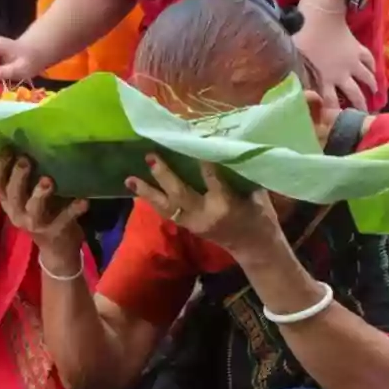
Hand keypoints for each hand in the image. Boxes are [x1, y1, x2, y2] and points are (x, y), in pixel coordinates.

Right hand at [0, 152, 87, 267]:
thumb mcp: (27, 199)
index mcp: (9, 201)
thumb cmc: (42, 214)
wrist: (57, 250)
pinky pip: (65, 219)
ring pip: (33, 208)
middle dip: (18, 177)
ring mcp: (36, 224)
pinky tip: (83, 200)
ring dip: (39, 194)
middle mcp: (17, 212)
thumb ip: (25, 179)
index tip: (8, 148)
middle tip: (26, 160)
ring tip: (48, 181)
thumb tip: (28, 143)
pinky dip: (74, 209)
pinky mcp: (56, 231)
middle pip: (11, 194)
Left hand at [127, 156, 286, 260]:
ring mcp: (193, 223)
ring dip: (147, 191)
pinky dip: (152, 200)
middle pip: (180, 192)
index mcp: (225, 204)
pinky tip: (137, 190)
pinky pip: (166, 213)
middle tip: (151, 156)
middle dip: (163, 175)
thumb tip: (225, 147)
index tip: (191, 140)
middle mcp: (204, 214)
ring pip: (166, 206)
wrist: (254, 248)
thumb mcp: (255, 194)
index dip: (202, 160)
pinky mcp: (187, 227)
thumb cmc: (259, 216)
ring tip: (128, 179)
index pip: (211, 178)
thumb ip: (239, 174)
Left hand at [292, 6, 375, 108]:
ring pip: (367, 78)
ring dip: (371, 86)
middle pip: (354, 94)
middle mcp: (342, 73)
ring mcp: (353, 61)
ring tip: (375, 94)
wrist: (321, 15)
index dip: (333, 113)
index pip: (330, 102)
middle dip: (360, 106)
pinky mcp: (358, 48)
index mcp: (324, 78)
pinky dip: (373, 66)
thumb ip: (298, 75)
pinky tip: (375, 70)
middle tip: (364, 114)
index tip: (336, 122)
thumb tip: (293, 87)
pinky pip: (369, 59)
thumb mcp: (295, 59)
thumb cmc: (303, 36)